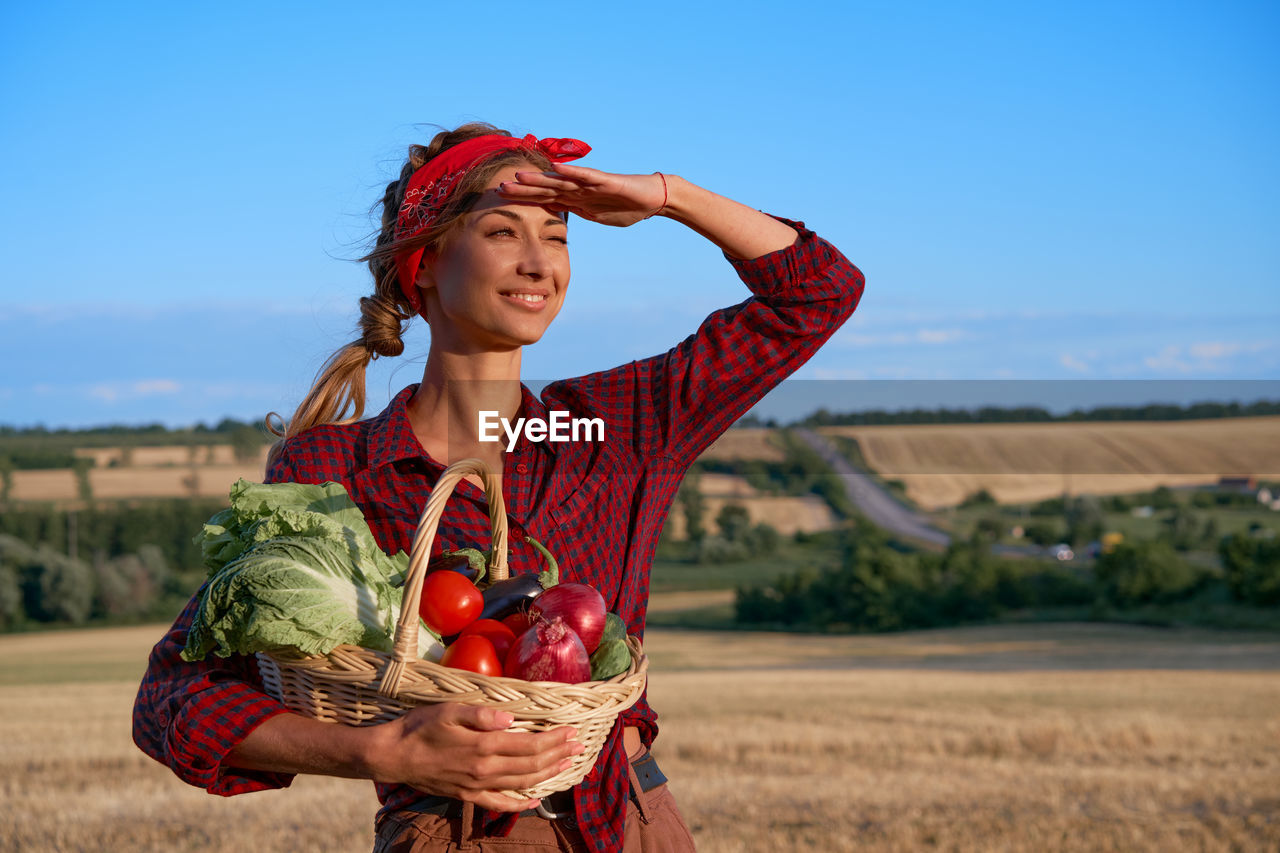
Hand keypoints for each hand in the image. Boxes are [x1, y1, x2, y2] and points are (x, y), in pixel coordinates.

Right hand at [368, 703, 583, 811]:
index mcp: (483, 746)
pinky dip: (520, 804)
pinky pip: (500, 804)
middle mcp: (484, 770)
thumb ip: (481, 714)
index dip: (553, 740)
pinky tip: (534, 800)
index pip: (529, 745)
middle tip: (578, 746)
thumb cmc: (419, 727)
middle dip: (558, 755)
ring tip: (566, 765)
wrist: (393, 755)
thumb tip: (510, 718)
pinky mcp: (467, 795)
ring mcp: (477, 786)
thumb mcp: (449, 710)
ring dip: (547, 774)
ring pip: (521, 784)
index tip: (571, 732)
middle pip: (531, 765)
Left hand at [497, 163, 665, 227]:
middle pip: (546, 189)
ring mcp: (591, 184)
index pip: (544, 199)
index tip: (500, 201)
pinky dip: (570, 172)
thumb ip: (576, 213)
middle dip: (523, 189)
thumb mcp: (596, 215)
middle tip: (498, 188)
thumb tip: (557, 216)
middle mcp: (579, 189)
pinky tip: (554, 167)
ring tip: (519, 175)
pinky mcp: (605, 181)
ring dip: (540, 179)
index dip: (523, 200)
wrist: (654, 198)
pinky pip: (585, 176)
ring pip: (560, 181)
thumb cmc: (627, 207)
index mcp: (576, 200)